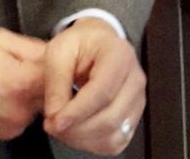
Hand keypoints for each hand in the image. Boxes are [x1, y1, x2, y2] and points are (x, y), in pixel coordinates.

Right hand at [0, 27, 46, 139]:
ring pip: (37, 105)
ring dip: (30, 93)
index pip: (57, 74)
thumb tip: (51, 50)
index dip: (55, 64)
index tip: (51, 58)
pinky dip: (19, 105)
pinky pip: (24, 116)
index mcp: (20, 82)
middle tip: (24, 67)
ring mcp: (14, 123)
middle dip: (41, 78)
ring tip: (8, 80)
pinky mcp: (7, 133)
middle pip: (49, 91)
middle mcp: (20, 108)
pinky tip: (2, 94)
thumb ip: (30, 45)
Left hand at [41, 17, 145, 155]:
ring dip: (82, 139)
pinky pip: (115, 142)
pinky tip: (76, 132)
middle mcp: (135, 79)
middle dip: (76, 128)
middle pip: (109, 118)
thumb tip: (55, 118)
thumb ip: (55, 83)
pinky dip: (92, 144)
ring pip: (113, 135)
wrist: (95, 45)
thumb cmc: (78, 45)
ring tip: (61, 128)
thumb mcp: (59, 51)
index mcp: (119, 54)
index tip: (55, 122)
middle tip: (51, 125)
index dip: (77, 111)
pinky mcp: (133, 118)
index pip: (102, 91)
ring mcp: (137, 101)